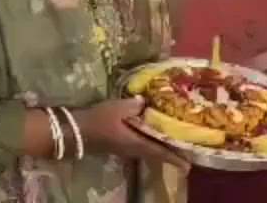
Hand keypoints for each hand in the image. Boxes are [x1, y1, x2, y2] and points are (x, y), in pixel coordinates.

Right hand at [75, 98, 190, 170]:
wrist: (76, 131)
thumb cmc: (99, 121)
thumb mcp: (118, 108)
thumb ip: (135, 104)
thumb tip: (146, 101)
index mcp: (139, 143)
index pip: (163, 153)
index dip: (177, 159)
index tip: (190, 165)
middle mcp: (136, 150)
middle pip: (158, 153)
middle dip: (171, 152)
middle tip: (184, 148)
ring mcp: (126, 149)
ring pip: (149, 150)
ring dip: (160, 146)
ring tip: (170, 138)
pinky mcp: (119, 144)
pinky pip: (140, 145)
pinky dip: (148, 140)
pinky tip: (149, 131)